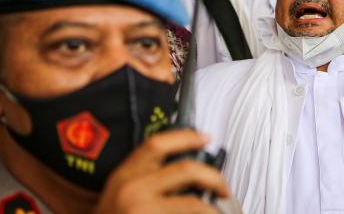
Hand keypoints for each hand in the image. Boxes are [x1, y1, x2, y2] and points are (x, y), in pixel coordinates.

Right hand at [94, 130, 229, 213]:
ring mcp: (142, 210)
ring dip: (214, 210)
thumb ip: (146, 179)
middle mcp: (132, 189)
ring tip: (219, 212)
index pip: (157, 144)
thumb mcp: (120, 194)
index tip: (205, 137)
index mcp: (124, 175)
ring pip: (194, 204)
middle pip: (186, 170)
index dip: (186, 136)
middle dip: (214, 177)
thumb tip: (189, 173)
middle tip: (223, 188)